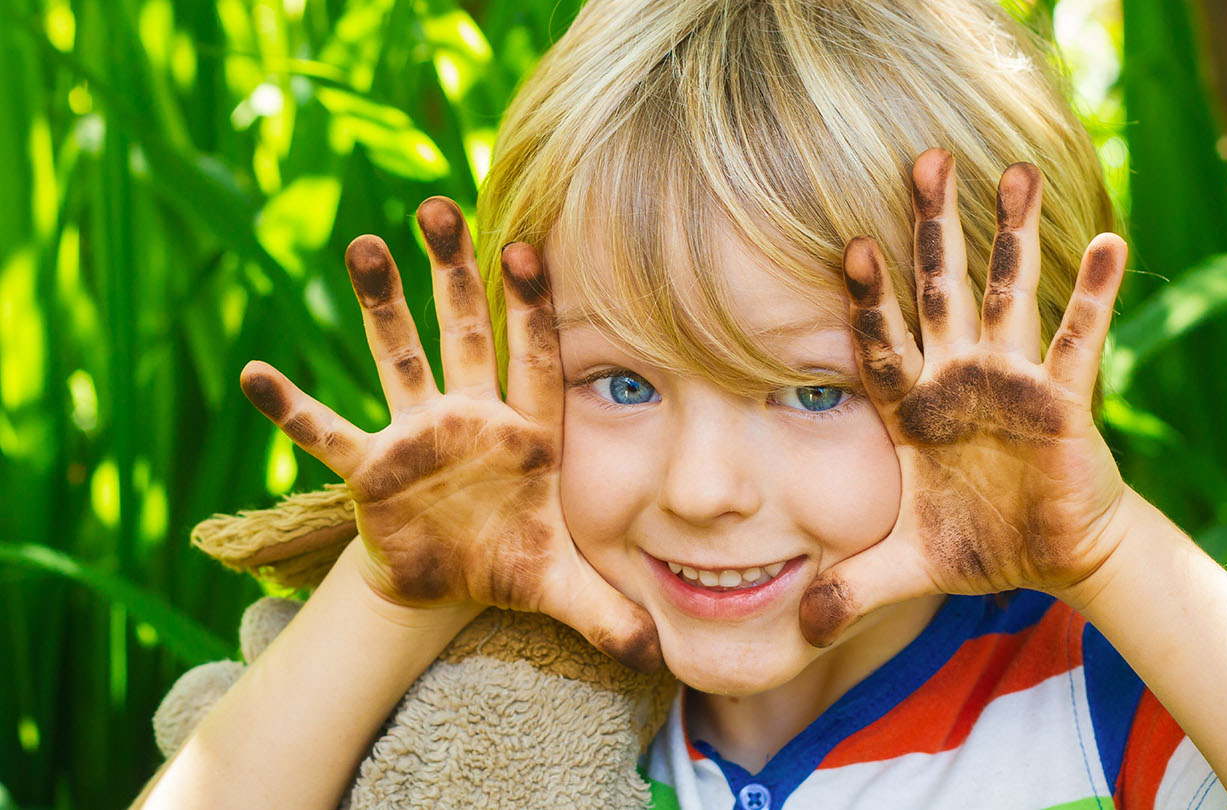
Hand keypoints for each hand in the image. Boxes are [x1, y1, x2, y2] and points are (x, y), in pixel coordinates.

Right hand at [239, 198, 660, 670]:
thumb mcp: (561, 586)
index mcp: (529, 432)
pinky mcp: (372, 469)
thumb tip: (659, 658)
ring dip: (380, 307)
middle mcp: (473, 417)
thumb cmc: (514, 561)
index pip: (536, 358)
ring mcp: (419, 435)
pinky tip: (258, 377)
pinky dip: (295, 410)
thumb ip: (607, 611)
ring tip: (362, 246)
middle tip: (440, 208)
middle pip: (466, 332)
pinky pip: (329, 433)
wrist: (455, 581)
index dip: (533, 308)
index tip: (528, 250)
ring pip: (399, 358)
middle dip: (454, 274)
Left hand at [799, 150, 1129, 647]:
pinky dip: (1092, 292)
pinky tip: (1107, 239)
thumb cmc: (980, 546)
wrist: (1055, 559)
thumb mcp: (905, 567)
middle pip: (941, 290)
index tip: (849, 245)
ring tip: (1014, 169)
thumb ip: (851, 587)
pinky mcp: (1064, 398)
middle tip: (924, 160)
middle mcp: (960, 379)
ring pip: (1009, 293)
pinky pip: (1078, 339)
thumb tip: (795, 628)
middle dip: (932, 228)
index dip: (867, 300)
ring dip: (1011, 235)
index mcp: (915, 408)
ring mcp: (1014, 381)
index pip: (880, 343)